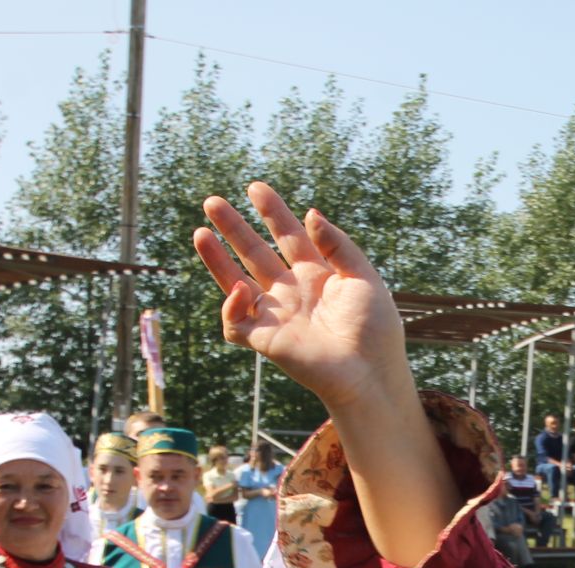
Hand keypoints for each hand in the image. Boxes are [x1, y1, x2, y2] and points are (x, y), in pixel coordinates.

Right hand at [194, 182, 414, 420]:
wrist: (370, 372)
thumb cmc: (375, 329)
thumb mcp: (363, 277)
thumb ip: (337, 244)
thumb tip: (310, 213)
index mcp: (317, 275)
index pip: (288, 236)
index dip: (272, 212)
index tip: (256, 188)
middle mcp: (292, 292)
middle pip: (255, 253)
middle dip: (234, 228)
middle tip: (212, 203)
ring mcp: (277, 315)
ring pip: (235, 282)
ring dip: (216, 259)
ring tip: (200, 231)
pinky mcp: (266, 340)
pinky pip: (235, 323)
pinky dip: (231, 306)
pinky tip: (242, 290)